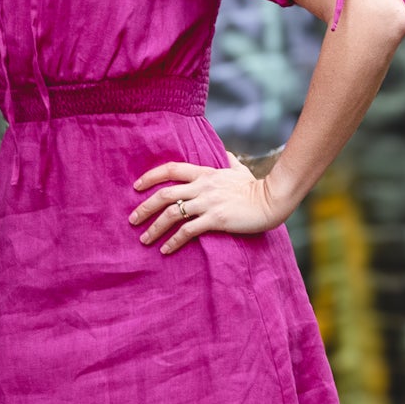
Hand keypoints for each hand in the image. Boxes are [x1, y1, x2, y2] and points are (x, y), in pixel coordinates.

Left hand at [129, 156, 290, 254]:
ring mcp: (208, 203)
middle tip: (132, 220)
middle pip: (165, 194)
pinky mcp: (215, 220)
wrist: (272, 200)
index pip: (171, 169)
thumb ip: (230, 161)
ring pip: (172, 213)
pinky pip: (187, 231)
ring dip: (154, 228)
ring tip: (144, 239)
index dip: (150, 177)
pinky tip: (165, 249)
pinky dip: (173, 241)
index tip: (136, 187)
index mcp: (205, 173)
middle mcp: (202, 187)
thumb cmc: (257, 187)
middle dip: (144, 207)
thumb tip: (227, 154)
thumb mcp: (240, 170)